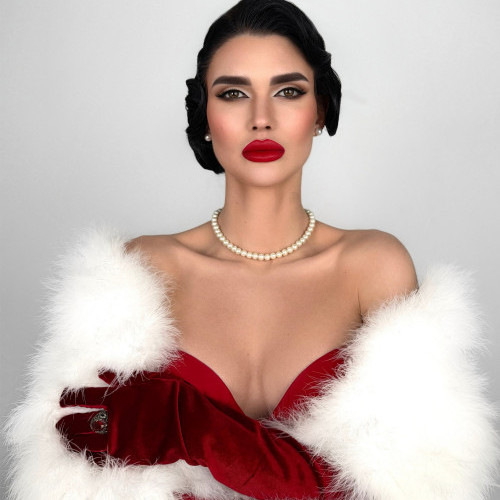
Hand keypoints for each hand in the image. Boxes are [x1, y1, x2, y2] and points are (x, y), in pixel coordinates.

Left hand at [56, 370, 187, 465]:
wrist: (191, 424)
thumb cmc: (175, 398)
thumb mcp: (153, 378)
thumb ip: (127, 377)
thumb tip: (102, 372)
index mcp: (120, 397)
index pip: (87, 397)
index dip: (71, 397)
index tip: (61, 397)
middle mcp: (115, 417)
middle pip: (81, 420)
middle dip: (66, 420)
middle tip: (57, 421)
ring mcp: (119, 437)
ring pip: (86, 439)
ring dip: (71, 437)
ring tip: (62, 435)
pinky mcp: (125, 453)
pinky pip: (100, 454)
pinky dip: (88, 453)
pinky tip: (82, 452)